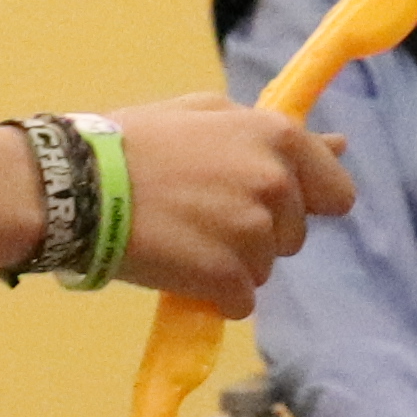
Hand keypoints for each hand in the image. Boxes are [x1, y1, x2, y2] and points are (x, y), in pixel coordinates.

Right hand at [108, 94, 354, 312]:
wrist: (78, 186)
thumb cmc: (134, 142)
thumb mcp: (206, 114)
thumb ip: (275, 132)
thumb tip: (338, 145)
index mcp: (277, 139)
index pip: (336, 192)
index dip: (304, 202)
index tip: (268, 205)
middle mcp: (275, 185)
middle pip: (293, 235)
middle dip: (257, 233)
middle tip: (201, 214)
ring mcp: (253, 233)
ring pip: (264, 269)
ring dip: (231, 264)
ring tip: (183, 237)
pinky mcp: (227, 276)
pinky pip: (240, 301)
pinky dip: (213, 295)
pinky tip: (178, 266)